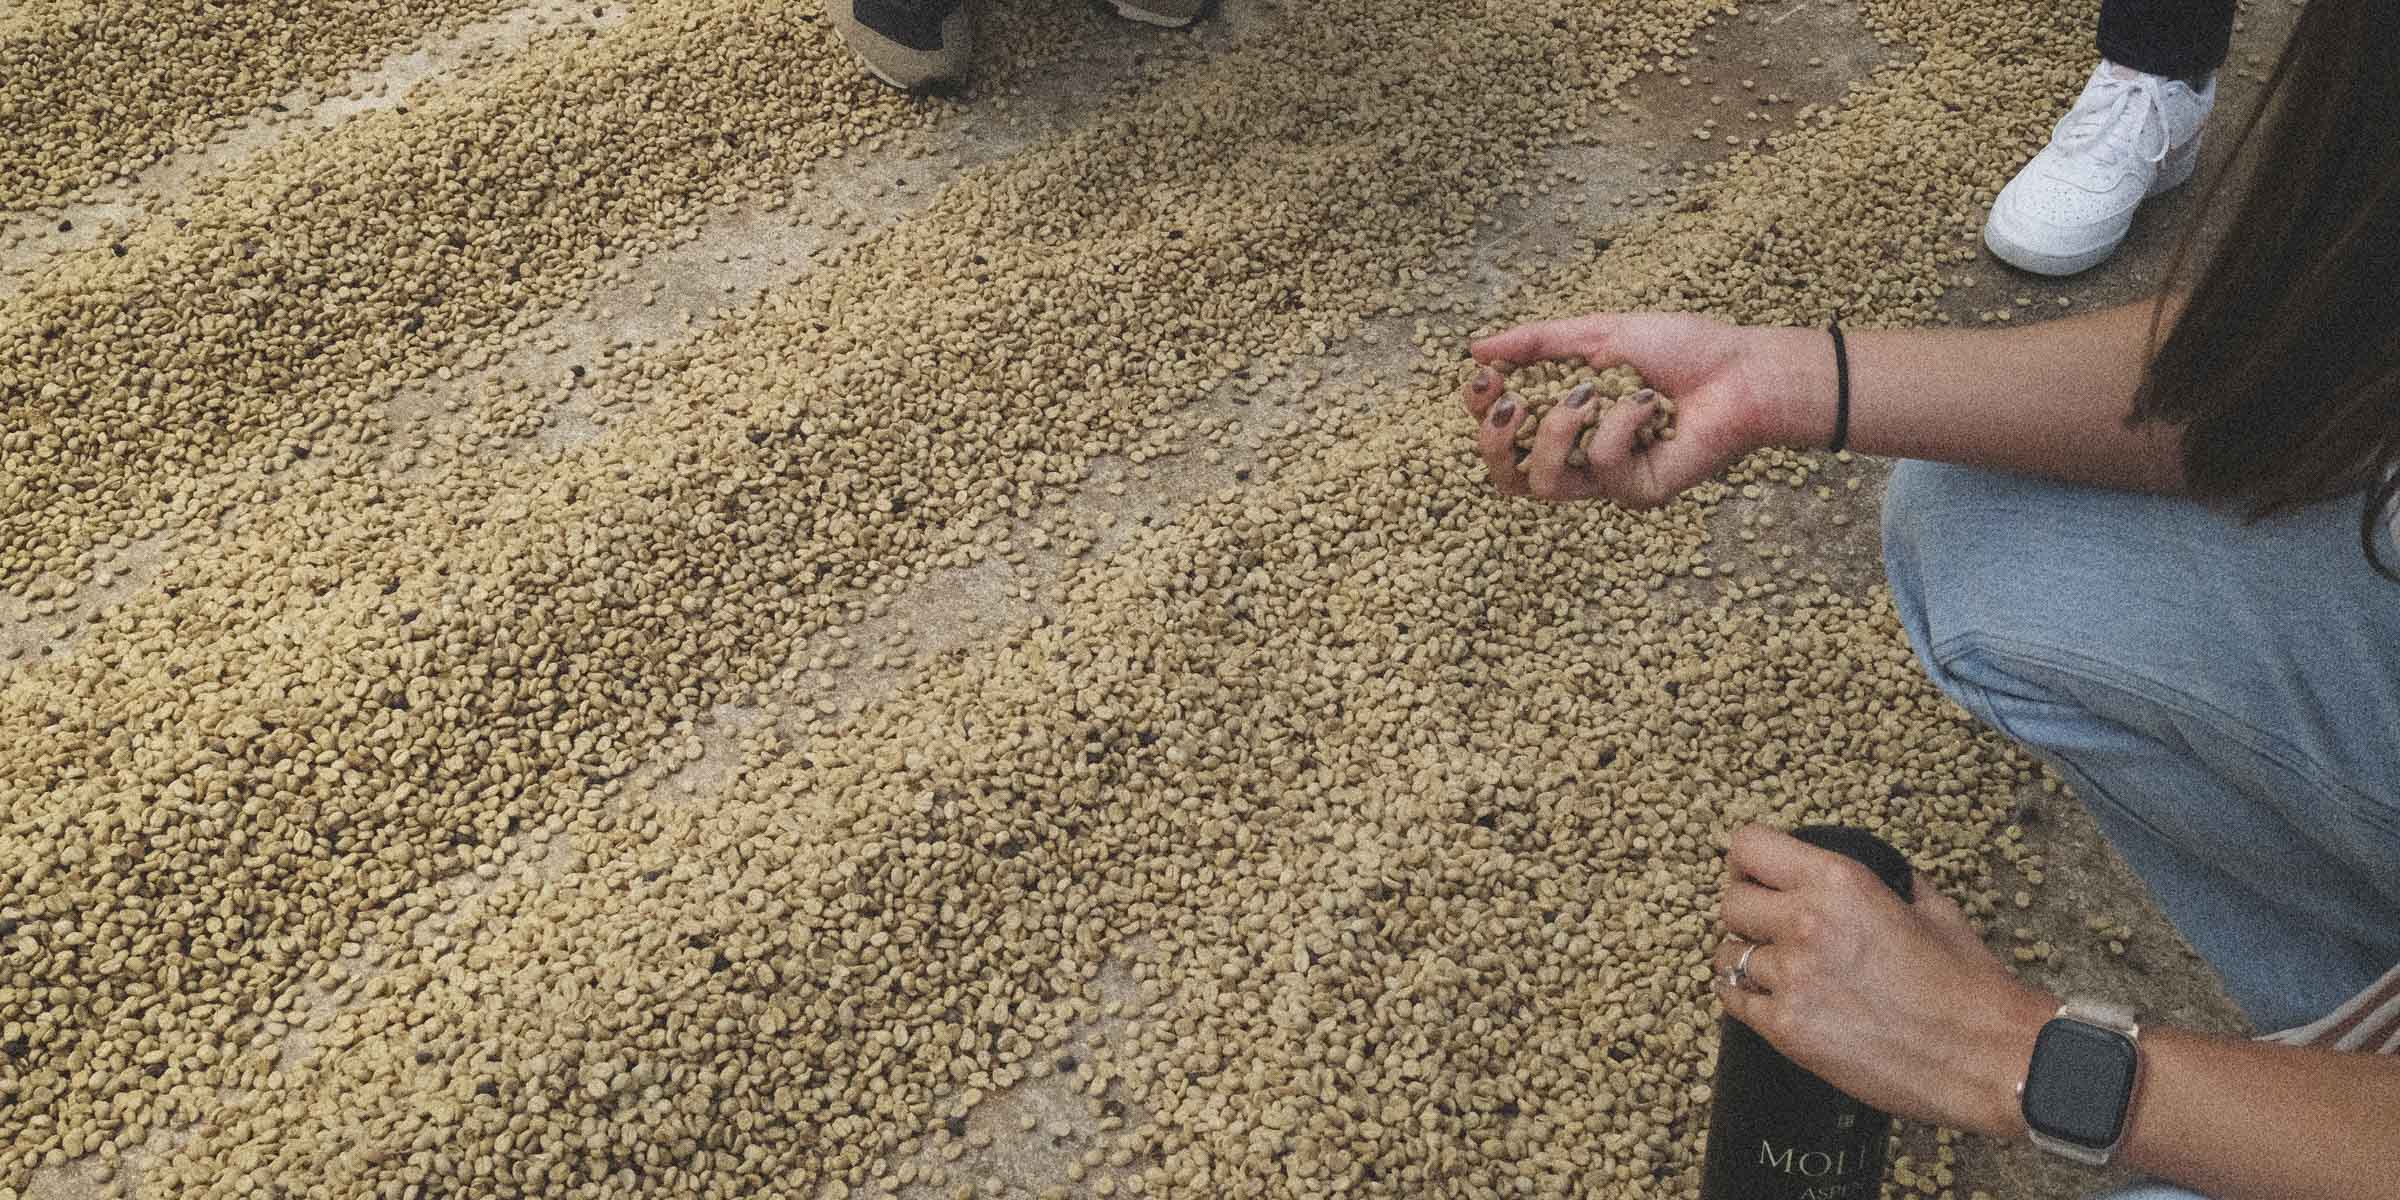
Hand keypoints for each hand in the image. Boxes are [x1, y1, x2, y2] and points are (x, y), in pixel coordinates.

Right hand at [1461, 313, 1789, 506]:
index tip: (1486, 378)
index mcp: (1565, 419)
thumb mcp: (1600, 333)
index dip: (1480, 412)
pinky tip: (1650, 404)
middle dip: (1495, 441)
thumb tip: (1475, 349)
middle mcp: (1580, 456)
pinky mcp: (1638, 492)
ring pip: (1544, 485)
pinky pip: (1603, 464)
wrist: (1742, 370)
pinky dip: (1622, 421)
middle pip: (1508, 477)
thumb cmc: (1683, 349)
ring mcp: (1608, 480)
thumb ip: (1537, 342)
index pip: (1501, 433)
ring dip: (1557, 432)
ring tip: (1588, 396)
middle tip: (1512, 404)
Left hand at [1710, 825, 2056, 1137]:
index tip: (1752, 876)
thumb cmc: (1969, 988)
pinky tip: (1771, 1000)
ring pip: (1729, 955)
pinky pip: (1734, 1002)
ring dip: (1748, 961)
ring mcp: (1793, 977)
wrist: (1988, 1056)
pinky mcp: (1787, 1029)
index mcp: (1839, 882)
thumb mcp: (1934, 911)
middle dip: (1746, 914)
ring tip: (1778, 971)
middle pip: (1730, 902)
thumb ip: (1893, 885)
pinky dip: (1747, 1000)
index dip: (1745, 862)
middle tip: (1767, 928)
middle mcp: (1806, 921)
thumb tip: (1880, 876)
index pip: (1749, 847)